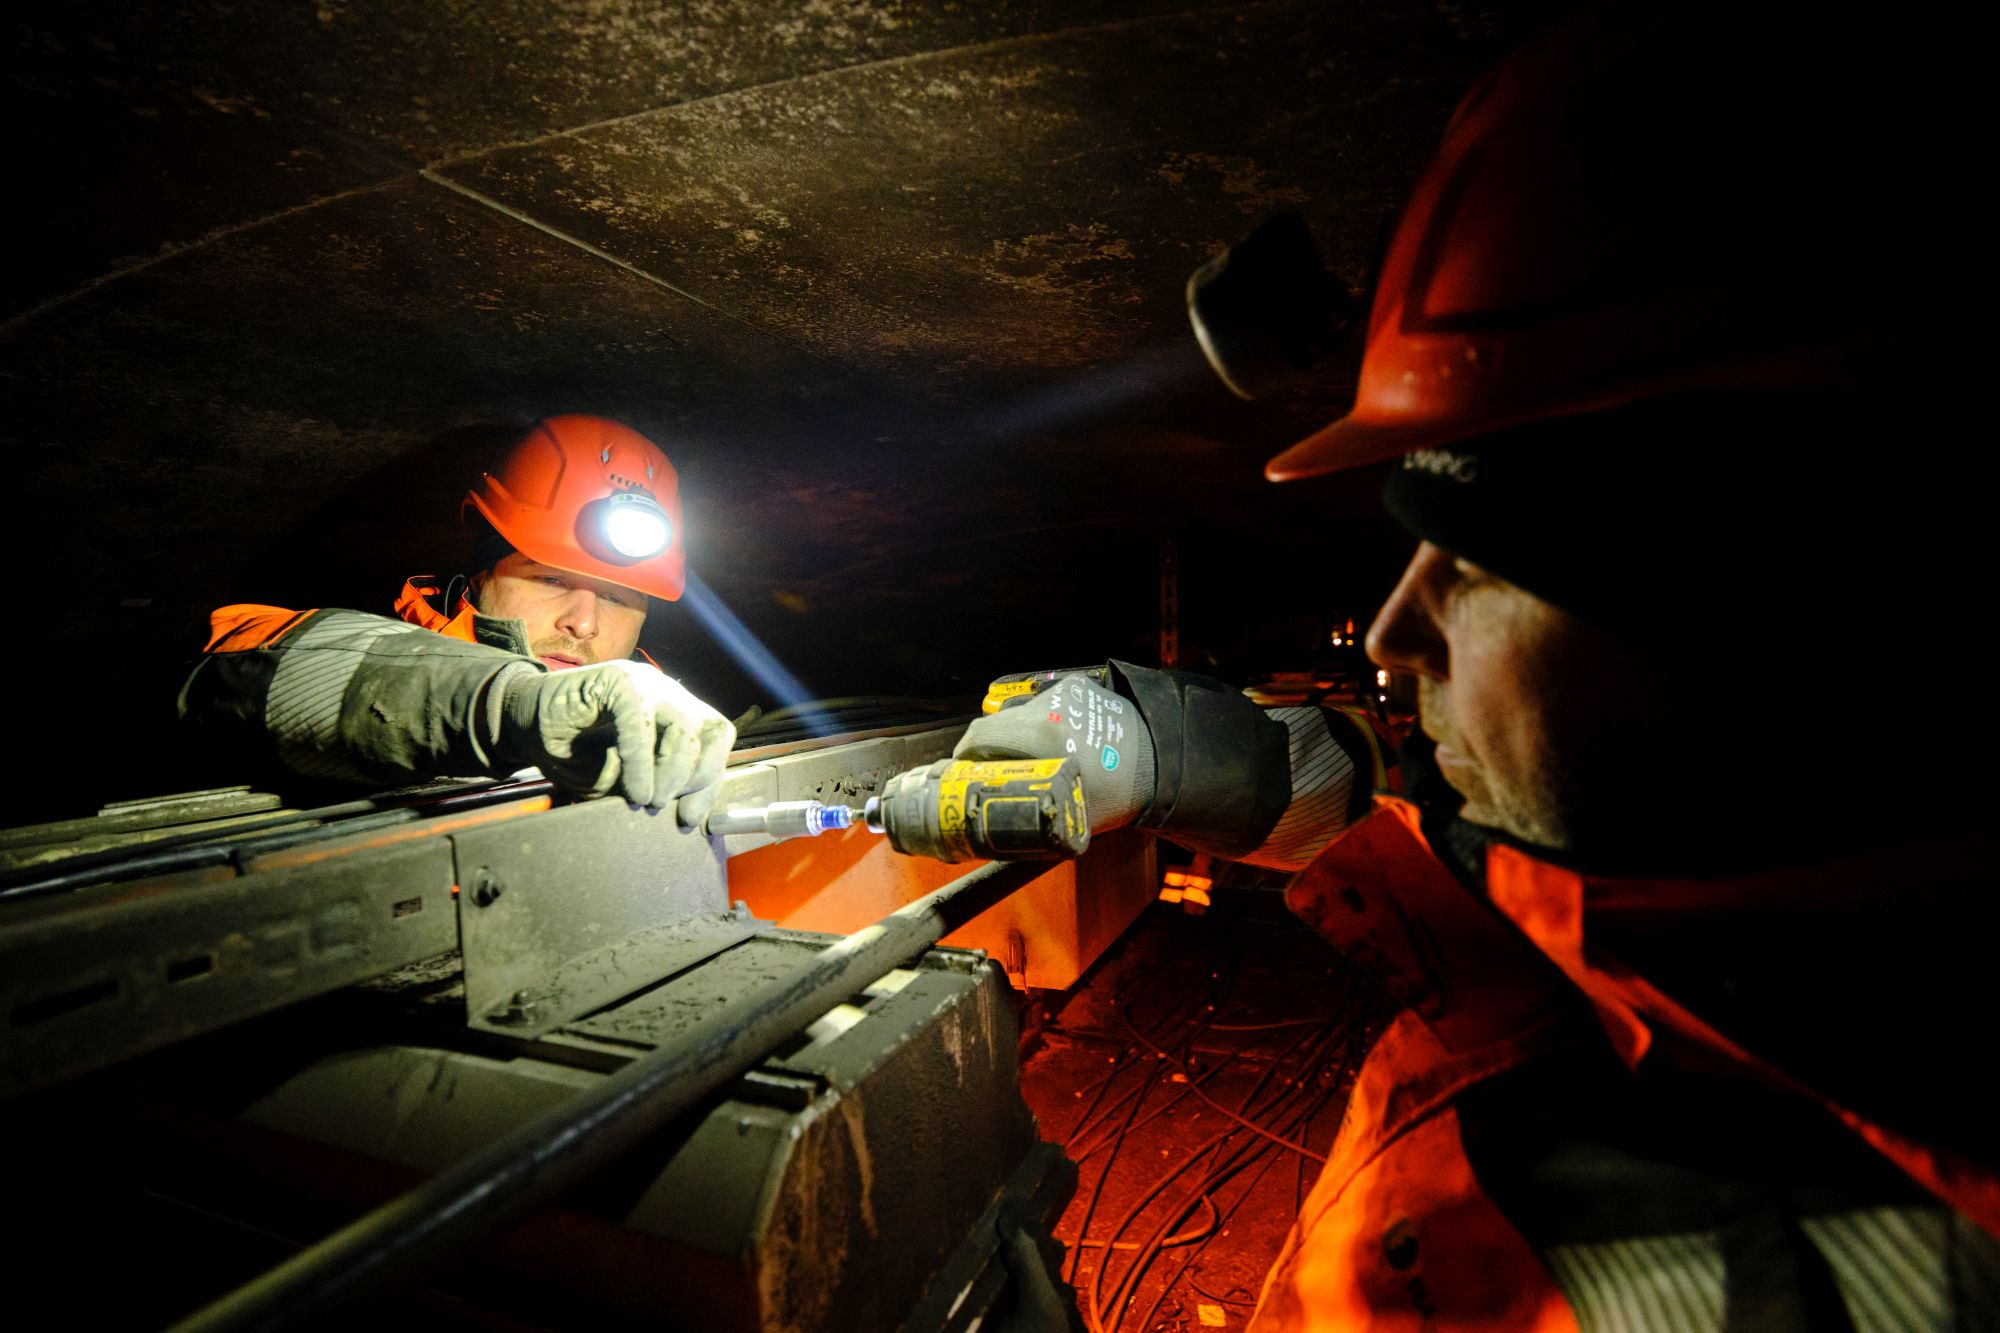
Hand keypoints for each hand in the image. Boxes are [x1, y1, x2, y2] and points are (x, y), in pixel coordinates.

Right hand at [499, 660, 734, 826]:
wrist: (525, 727)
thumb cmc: (575, 753)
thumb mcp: (623, 780)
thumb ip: (657, 785)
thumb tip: (688, 812)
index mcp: (676, 712)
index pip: (716, 740)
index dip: (710, 780)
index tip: (691, 818)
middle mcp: (667, 693)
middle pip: (711, 733)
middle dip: (693, 779)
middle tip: (661, 806)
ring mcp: (645, 681)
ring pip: (685, 728)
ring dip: (670, 773)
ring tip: (645, 800)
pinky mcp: (617, 679)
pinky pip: (641, 721)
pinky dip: (640, 762)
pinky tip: (632, 789)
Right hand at [953, 672, 1155, 830]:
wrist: (1162, 762)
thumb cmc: (1119, 794)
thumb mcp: (1068, 815)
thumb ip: (1024, 816)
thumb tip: (987, 827)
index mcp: (1044, 735)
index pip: (979, 735)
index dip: (964, 756)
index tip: (963, 772)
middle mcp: (1049, 706)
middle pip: (995, 723)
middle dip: (988, 749)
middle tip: (993, 773)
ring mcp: (1063, 693)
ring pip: (1018, 713)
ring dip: (1015, 735)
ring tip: (1029, 760)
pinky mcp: (1076, 687)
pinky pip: (1042, 705)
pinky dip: (1039, 723)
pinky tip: (1053, 744)